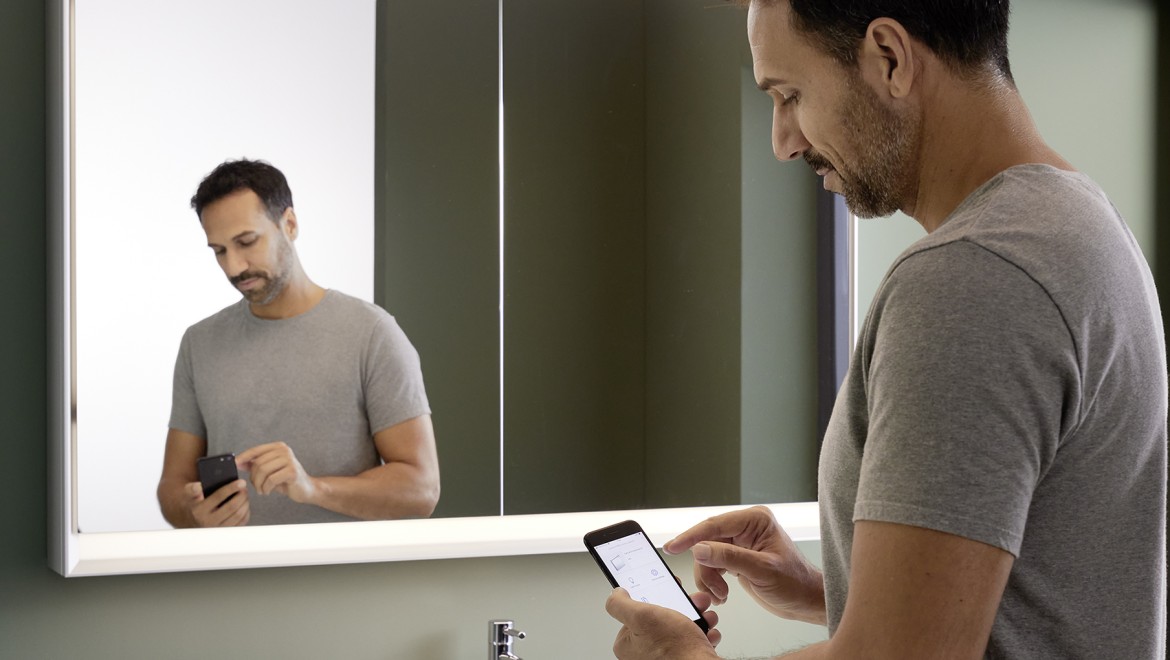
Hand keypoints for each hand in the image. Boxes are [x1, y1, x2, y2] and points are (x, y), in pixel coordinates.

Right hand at [183, 480, 248, 526]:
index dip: (232, 488)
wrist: (192, 519)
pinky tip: (244, 504)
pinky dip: (246, 512)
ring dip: (245, 503)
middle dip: (241, 495)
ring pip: (238, 515)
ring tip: (244, 495)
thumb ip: (192, 489)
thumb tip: (198, 487)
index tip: (241, 482)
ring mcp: (218, 529)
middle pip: (231, 507)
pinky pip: (241, 523)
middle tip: (244, 488)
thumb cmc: (194, 504)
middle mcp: (208, 522)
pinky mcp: (226, 533)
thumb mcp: (188, 495)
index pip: (218, 497)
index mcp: (199, 511)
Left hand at [236, 442, 318, 503]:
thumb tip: (238, 461)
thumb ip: (255, 464)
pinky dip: (266, 488)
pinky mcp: (292, 472)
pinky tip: (267, 491)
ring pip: (263, 471)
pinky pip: (271, 480)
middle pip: (258, 463)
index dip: (244, 457)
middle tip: (257, 486)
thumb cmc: (286, 480)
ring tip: (262, 490)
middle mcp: (285, 451)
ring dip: (259, 484)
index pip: (256, 450)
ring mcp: (290, 460)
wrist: (306, 489)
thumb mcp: (269, 471)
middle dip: (253, 477)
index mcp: (279, 447)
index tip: (235, 464)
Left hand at [606, 588, 719, 659]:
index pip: (637, 612)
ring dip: (696, 618)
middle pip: (662, 617)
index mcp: (629, 644)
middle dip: (682, 607)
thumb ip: (622, 604)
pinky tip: (707, 632)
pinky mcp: (682, 658)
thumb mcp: (643, 616)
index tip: (665, 590)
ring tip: (704, 617)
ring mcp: (664, 656)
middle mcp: (645, 652)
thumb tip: (615, 595)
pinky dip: (702, 633)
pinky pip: (692, 640)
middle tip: (692, 602)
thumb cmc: (675, 650)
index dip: (654, 598)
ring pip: (680, 627)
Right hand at [664, 506, 824, 623]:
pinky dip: (712, 581)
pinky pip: (712, 565)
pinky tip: (723, 592)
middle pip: (707, 542)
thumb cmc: (795, 583)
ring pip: (706, 556)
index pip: (715, 525)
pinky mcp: (736, 556)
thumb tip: (700, 549)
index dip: (691, 537)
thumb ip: (730, 558)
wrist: (805, 601)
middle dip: (706, 567)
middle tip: (711, 587)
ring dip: (709, 578)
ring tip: (722, 594)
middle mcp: (746, 527)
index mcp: (755, 520)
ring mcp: (740, 542)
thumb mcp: (762, 571)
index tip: (672, 547)